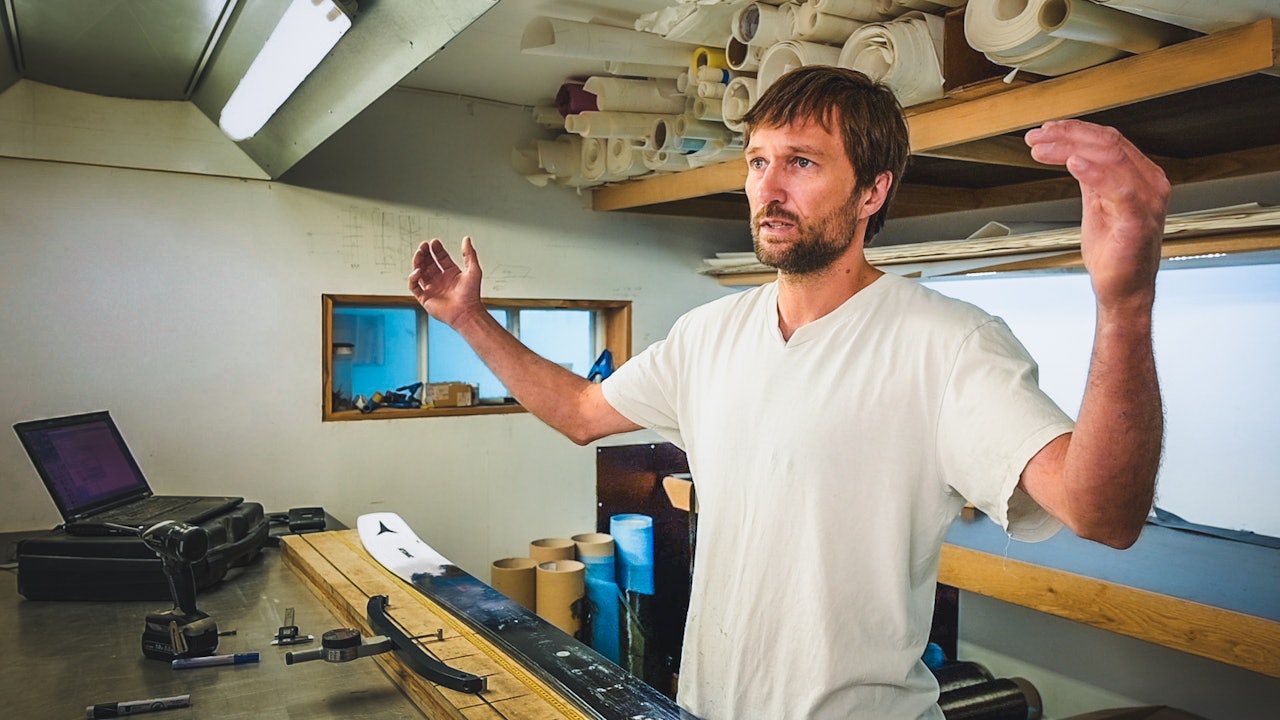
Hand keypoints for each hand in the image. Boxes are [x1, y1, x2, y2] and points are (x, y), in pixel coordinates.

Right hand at [408, 236, 483, 326]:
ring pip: (420, 272)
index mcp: (451, 274)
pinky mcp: (425, 297)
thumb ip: (469, 254)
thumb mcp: (474, 270)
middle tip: (424, 246)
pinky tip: (417, 271)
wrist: (466, 312)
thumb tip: (467, 239)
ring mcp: (432, 288)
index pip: (441, 258)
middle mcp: (441, 280)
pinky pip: (414, 286)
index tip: (434, 242)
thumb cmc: (472, 295)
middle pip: (428, 263)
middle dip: (425, 253)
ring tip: (419, 253)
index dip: (437, 250)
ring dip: (418, 262)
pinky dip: (413, 278)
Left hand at [1025, 120, 1168, 310]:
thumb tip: (1071, 151)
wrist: (1123, 289)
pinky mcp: (1139, 221)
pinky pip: (1120, 189)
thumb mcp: (1097, 204)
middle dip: (1067, 135)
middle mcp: (1149, 183)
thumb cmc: (1115, 251)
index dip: (1074, 130)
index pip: (1108, 139)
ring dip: (1070, 147)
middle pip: (1108, 142)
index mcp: (1140, 176)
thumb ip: (1091, 178)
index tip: (1045, 131)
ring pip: (1111, 157)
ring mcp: (1147, 201)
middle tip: (1036, 138)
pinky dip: (1095, 172)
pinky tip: (1073, 163)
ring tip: (1042, 149)